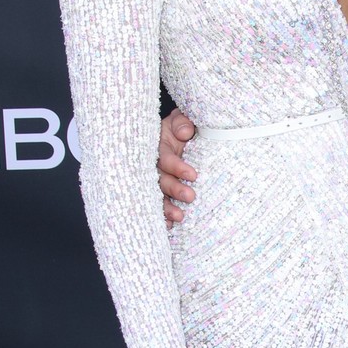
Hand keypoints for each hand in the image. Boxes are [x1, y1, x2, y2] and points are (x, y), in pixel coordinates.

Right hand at [158, 108, 197, 224]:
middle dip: (175, 189)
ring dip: (167, 208)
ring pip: (157, 195)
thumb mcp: (181, 120)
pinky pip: (157, 206)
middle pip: (160, 180)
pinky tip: (168, 228)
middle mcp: (153, 166)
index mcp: (158, 148)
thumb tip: (185, 132)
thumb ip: (182, 123)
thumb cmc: (180, 128)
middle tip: (191, 197)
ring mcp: (154, 180)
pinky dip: (162, 217)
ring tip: (180, 217)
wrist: (178, 134)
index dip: (177, 167)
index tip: (193, 175)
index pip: (165, 158)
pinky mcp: (158, 192)